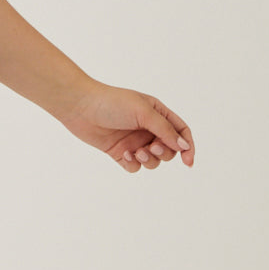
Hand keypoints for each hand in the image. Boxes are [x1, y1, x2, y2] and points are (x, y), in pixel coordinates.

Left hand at [59, 82, 194, 172]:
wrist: (80, 106)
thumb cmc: (112, 103)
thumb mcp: (144, 112)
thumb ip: (165, 130)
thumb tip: (184, 147)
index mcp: (157, 113)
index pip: (181, 132)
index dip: (187, 147)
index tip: (188, 161)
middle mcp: (147, 128)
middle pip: (169, 149)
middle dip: (164, 152)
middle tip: (151, 147)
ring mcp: (133, 141)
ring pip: (153, 160)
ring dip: (149, 160)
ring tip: (137, 153)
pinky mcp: (119, 152)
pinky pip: (135, 167)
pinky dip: (133, 164)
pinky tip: (124, 155)